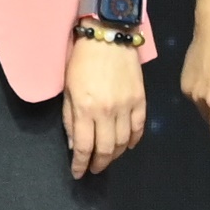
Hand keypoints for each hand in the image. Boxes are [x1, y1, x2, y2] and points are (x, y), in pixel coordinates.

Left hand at [63, 36, 146, 178]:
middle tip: (94, 169)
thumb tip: (74, 145)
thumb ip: (70, 118)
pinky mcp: (141, 100)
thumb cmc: (81, 61)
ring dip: (115, 155)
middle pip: (106, 149)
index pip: (84, 146)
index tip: (77, 173)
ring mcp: (127, 107)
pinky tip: (127, 145)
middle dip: (99, 163)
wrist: (109, 36)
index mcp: (86, 109)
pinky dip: (134, 141)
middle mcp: (108, 112)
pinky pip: (139, 128)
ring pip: (124, 142)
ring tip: (108, 159)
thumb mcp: (68, 89)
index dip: (80, 164)